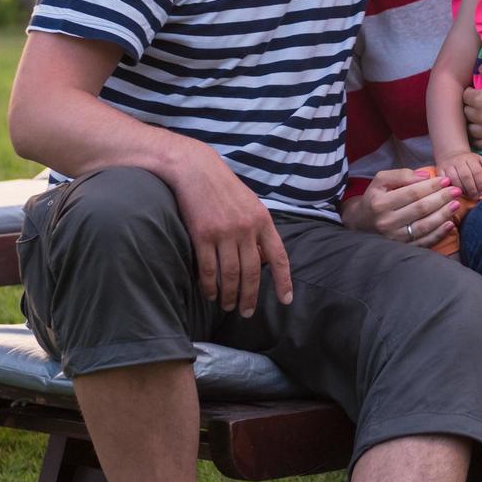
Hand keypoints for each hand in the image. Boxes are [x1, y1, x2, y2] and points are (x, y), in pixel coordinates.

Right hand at [169, 146, 292, 316]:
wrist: (196, 169)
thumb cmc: (224, 187)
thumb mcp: (251, 204)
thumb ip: (259, 230)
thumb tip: (265, 259)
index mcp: (262, 220)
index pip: (278, 256)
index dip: (283, 281)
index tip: (286, 300)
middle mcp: (246, 228)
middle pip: (252, 272)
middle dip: (250, 297)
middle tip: (247, 313)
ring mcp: (224, 232)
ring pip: (230, 274)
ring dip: (230, 295)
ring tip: (228, 306)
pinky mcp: (202, 235)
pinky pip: (208, 269)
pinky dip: (210, 285)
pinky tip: (210, 294)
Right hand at [351, 167, 460, 249]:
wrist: (361, 223)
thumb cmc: (375, 198)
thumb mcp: (380, 181)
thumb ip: (401, 175)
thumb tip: (425, 176)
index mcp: (381, 203)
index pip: (412, 193)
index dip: (431, 186)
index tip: (446, 180)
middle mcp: (387, 222)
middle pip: (420, 209)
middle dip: (441, 198)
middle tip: (456, 190)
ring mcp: (395, 238)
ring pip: (424, 226)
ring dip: (443, 215)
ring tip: (456, 204)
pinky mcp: (402, 248)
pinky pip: (424, 242)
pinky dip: (438, 234)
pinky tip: (450, 224)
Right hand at [435, 151, 481, 202]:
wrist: (450, 154)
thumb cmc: (468, 161)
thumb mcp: (479, 160)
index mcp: (470, 158)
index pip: (476, 171)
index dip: (480, 183)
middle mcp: (458, 161)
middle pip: (465, 176)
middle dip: (472, 188)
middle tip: (476, 197)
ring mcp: (447, 166)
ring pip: (454, 179)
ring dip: (461, 190)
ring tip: (467, 196)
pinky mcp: (439, 171)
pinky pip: (444, 182)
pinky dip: (449, 189)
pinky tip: (455, 195)